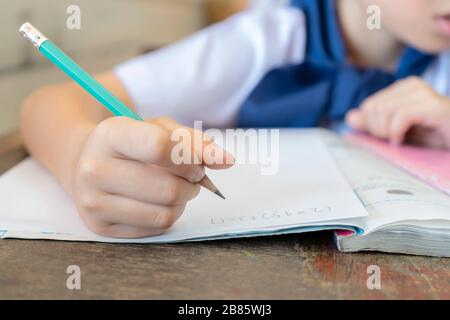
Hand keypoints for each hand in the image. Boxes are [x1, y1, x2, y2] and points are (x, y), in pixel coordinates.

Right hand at [72, 117, 233, 237]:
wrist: (85, 162)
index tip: (201, 162)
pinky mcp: (100, 227)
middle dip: (193, 184)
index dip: (191, 157)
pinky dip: (170, 215)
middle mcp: (94, 169)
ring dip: (184, 201)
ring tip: (177, 188)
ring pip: (165, 213)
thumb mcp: (159, 129)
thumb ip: (194, 141)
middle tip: (193, 176)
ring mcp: (93, 201)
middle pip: (168, 188)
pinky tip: (160, 202)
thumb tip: (226, 161)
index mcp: (110, 134)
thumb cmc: (132, 143)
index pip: (159, 147)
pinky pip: (156, 228)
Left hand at [346, 77, 449, 148]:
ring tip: (401, 140)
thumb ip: (374, 123)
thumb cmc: (433, 136)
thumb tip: (350, 117)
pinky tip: (402, 141)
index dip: (372, 126)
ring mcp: (424, 93)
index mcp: (402, 88)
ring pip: (384, 111)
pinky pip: (400, 116)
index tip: (389, 136)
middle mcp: (412, 85)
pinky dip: (397, 132)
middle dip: (379, 130)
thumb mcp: (397, 131)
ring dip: (388, 133)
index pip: (369, 106)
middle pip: (373, 108)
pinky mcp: (433, 106)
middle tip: (395, 140)